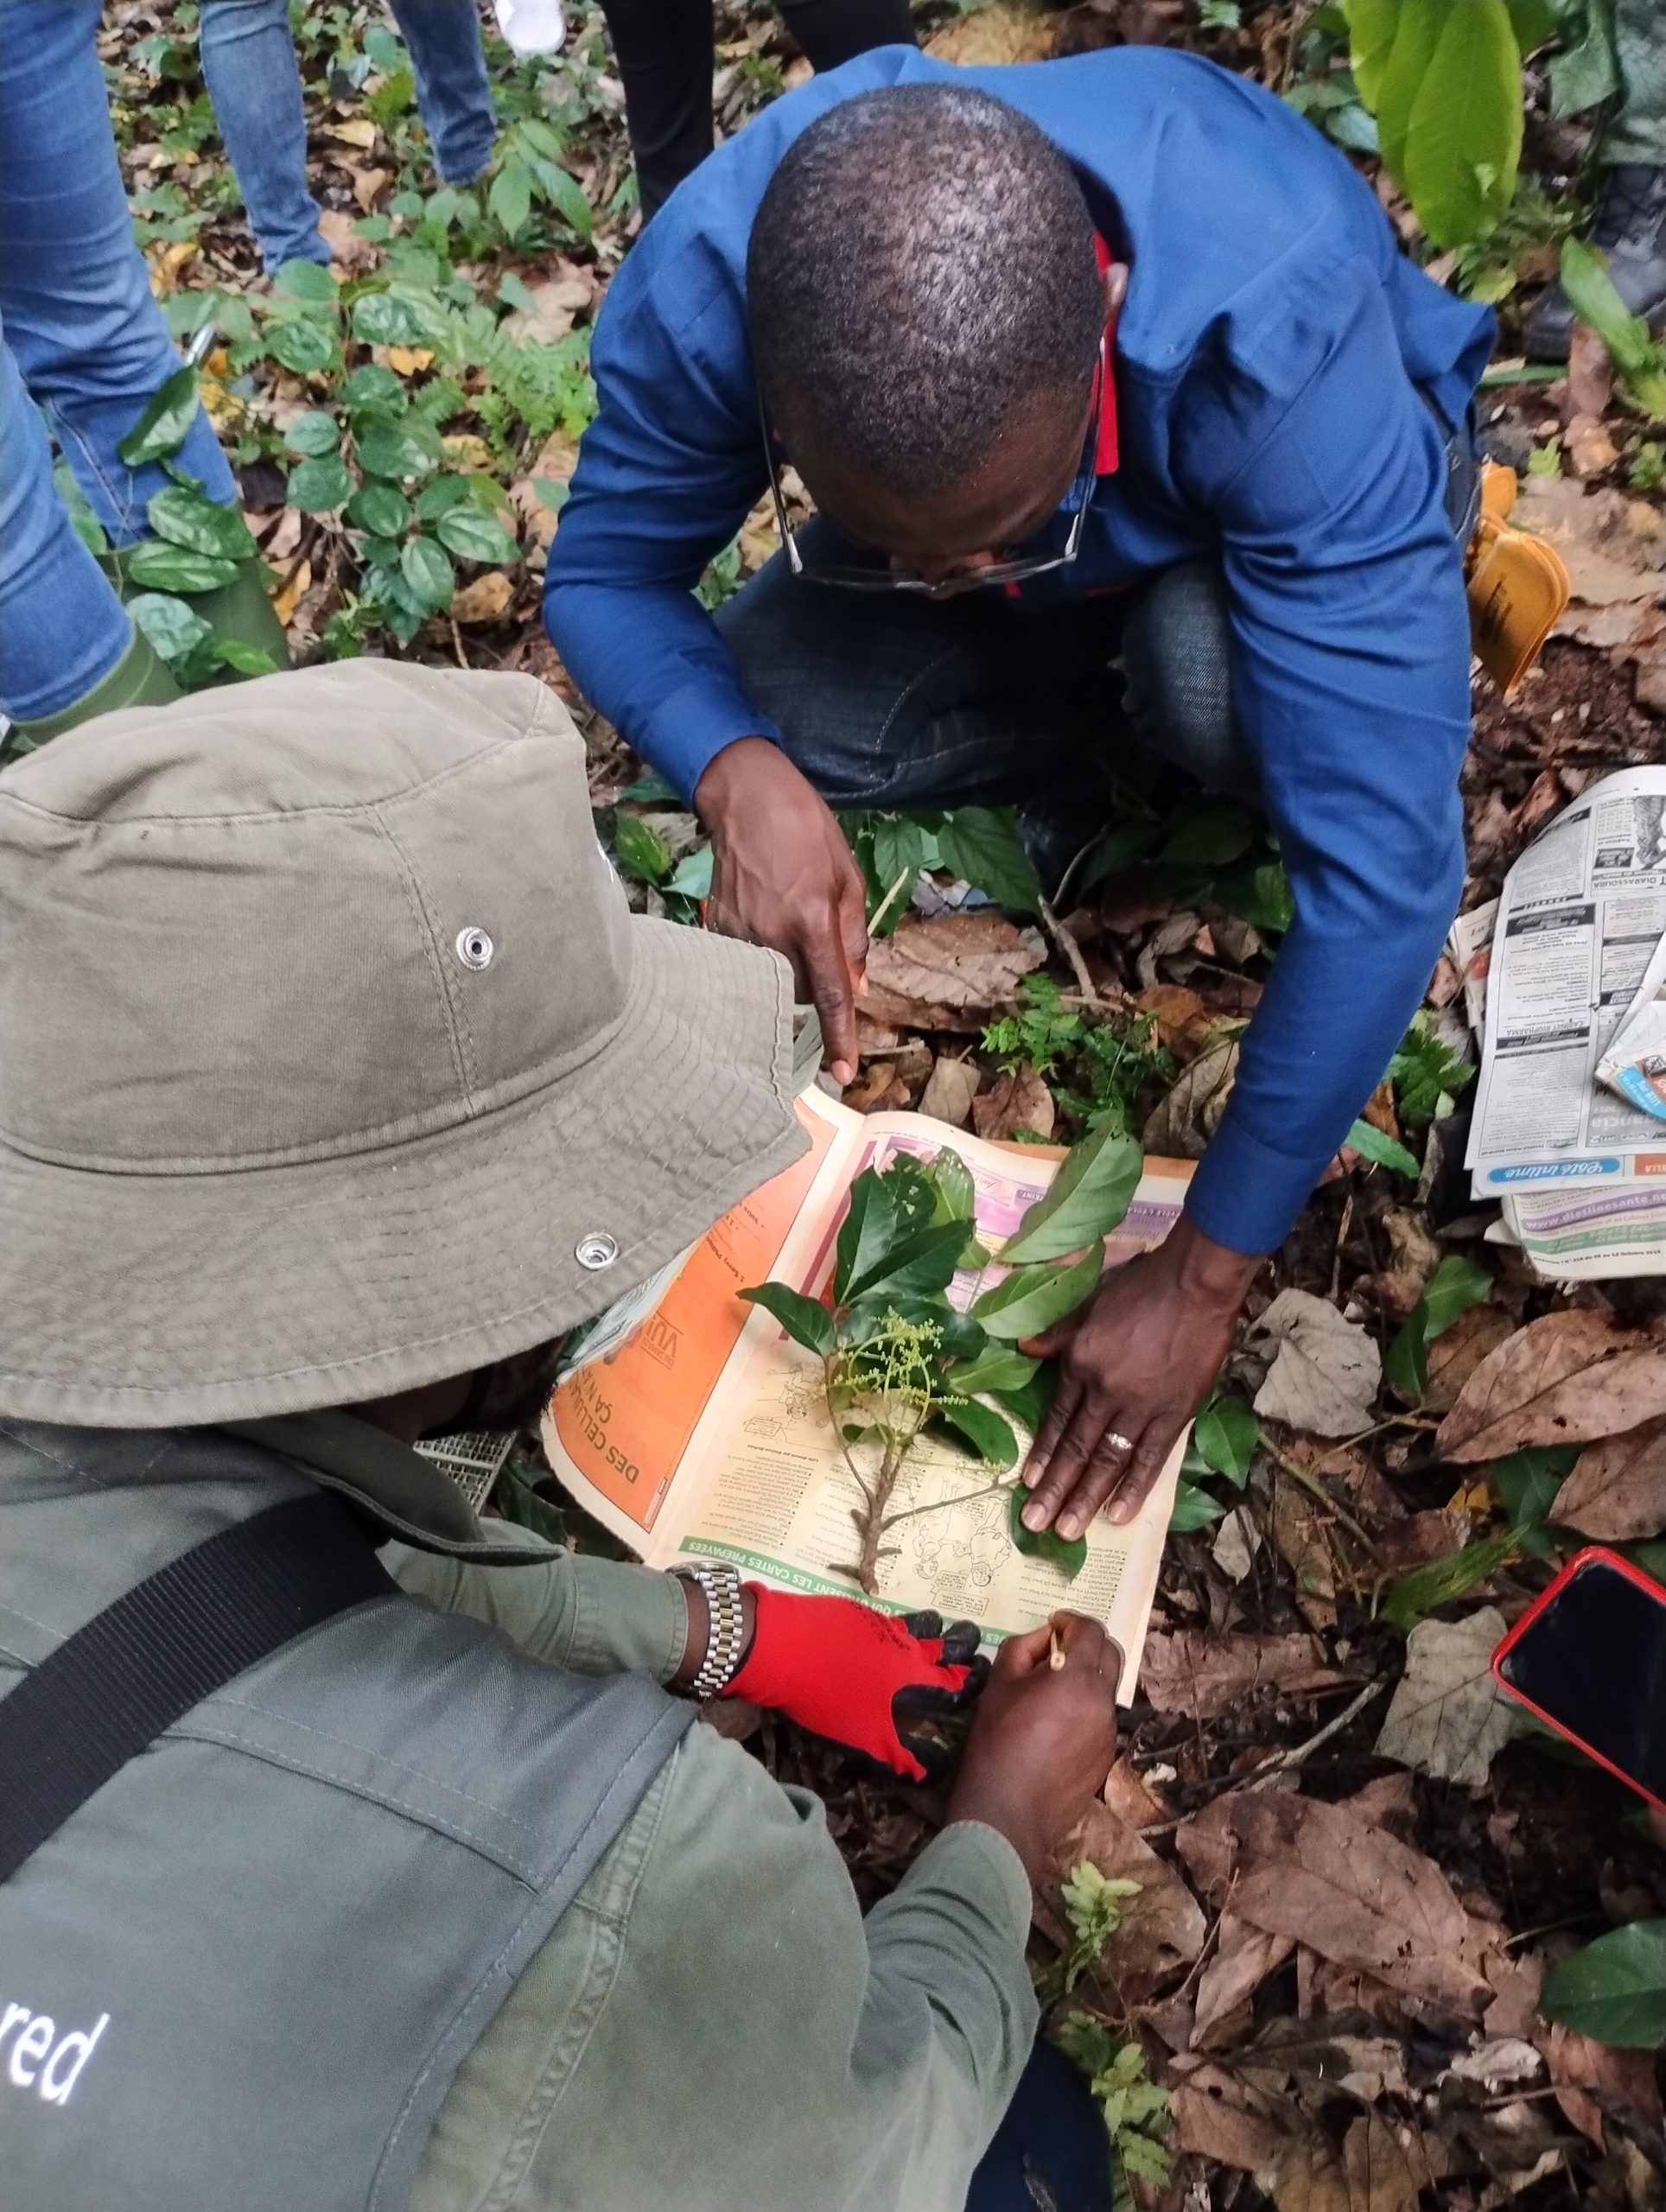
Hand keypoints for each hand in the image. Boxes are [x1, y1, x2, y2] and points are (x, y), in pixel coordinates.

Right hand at [695, 738, 869, 1084]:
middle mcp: (773, 935)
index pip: (831, 995)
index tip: (844, 1074)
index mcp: (811, 920)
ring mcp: (740, 935)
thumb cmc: (805, 828)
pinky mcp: (718, 930)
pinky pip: (748, 965)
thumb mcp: (847, 876)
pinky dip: (765, 958)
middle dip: (819, 986)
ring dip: (792, 972)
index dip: (839, 1039)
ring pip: (775, 982)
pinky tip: (767, 923)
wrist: (744, 797)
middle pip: (803, 994)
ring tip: (792, 927)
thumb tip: (858, 986)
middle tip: (820, 944)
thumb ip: (854, 936)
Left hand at [721, 1583, 985, 1781]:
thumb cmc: (827, 1696)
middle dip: (955, 1646)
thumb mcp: (863, 1736)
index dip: (966, 1681)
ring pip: (912, 1624)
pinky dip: (894, 1624)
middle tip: (970, 1641)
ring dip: (929, 1628)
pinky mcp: (850, 1611)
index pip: (948, 1680)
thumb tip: (927, 1774)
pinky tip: (886, 1629)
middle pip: (937, 1642)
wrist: (778, 1645)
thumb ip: (897, 1755)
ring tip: (939, 1626)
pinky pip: (884, 1619)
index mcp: (910, 1674)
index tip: (981, 1677)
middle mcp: (901, 1643)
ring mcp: (875, 1622)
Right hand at [946, 1613, 1119, 1884]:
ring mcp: (1108, 1732)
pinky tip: (1056, 1726)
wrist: (1007, 1811)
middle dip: (1088, 1644)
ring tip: (1053, 1692)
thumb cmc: (996, 1742)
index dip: (1072, 1621)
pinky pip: (1101, 1719)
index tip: (1054, 1625)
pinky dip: (1085, 1709)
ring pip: (1106, 1689)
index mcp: (1077, 1679)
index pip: (1091, 1631)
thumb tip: (1046, 1638)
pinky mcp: (1106, 1757)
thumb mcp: (999, 1683)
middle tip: (1060, 1649)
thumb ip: (1024, 1647)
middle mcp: (1102, 1702)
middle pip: (1111, 1655)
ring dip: (1086, 1678)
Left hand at [1018, 1215, 1259, 1540]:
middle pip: (1075, 1448)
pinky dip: (1133, 1488)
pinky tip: (1116, 1515)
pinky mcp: (1176, 1414)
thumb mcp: (1086, 1302)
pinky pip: (1150, 1459)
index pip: (1056, 1420)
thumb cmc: (1140, 1287)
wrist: (1194, 1284)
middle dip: (1054, 1490)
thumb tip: (1022, 1348)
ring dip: (1085, 1498)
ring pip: (1107, 1460)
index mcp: (1080, 1363)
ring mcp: (1141, 1406)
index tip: (1027, 1484)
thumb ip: (1056, 1333)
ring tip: (1066, 1531)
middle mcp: (1104, 1390)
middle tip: (1033, 1524)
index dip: (1042, 1454)